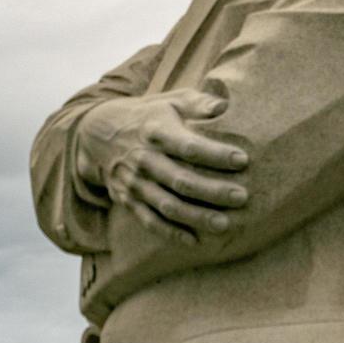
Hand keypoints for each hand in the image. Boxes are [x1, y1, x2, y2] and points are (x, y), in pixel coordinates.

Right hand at [74, 89, 248, 245]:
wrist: (101, 133)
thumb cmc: (151, 115)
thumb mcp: (172, 101)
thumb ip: (199, 103)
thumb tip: (225, 107)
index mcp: (157, 132)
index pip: (189, 146)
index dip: (216, 154)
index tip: (242, 160)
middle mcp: (144, 159)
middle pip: (181, 180)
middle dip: (213, 191)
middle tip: (241, 197)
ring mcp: (134, 183)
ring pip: (168, 205)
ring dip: (196, 217)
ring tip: (225, 224)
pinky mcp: (128, 200)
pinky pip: (150, 221)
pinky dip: (171, 233)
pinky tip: (195, 241)